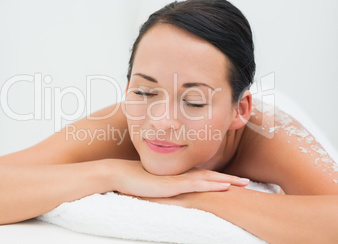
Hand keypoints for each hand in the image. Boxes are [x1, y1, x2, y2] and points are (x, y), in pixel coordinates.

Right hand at [108, 159, 249, 197]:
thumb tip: (169, 193)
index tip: (234, 180)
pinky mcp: (172, 185)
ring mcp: (177, 180)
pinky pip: (196, 185)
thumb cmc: (135, 180)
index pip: (203, 176)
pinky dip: (212, 185)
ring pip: (207, 179)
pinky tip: (224, 186)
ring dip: (227, 181)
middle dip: (230, 179)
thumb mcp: (153, 186)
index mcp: (177, 176)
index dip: (219, 178)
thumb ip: (164, 188)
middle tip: (248, 181)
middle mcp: (180, 176)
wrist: (120, 174)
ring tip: (243, 183)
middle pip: (210, 176)